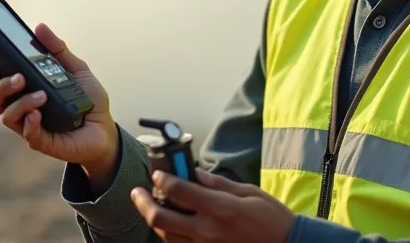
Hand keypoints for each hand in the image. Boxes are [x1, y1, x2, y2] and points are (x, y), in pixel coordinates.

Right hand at [0, 23, 117, 175]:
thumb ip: (57, 49)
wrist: (106, 128)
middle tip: (19, 77)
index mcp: (23, 89)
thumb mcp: (75, 69)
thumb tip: (39, 27)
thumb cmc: (87, 99)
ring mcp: (29, 126)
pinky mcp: (43, 142)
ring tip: (42, 95)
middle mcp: (21, 108)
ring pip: (7, 116)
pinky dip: (29, 123)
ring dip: (20, 103)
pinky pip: (27, 134)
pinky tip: (37, 114)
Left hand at [130, 169, 294, 242]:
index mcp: (219, 209)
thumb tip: (195, 172)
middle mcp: (207, 231)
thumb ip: (218, 183)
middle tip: (137, 192)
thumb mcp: (249, 193)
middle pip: (160, 218)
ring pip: (166, 236)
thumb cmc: (272, 220)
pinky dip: (171, 236)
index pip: (178, 190)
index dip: (162, 178)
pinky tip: (171, 227)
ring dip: (154, 220)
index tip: (158, 173)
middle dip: (143, 202)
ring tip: (151, 207)